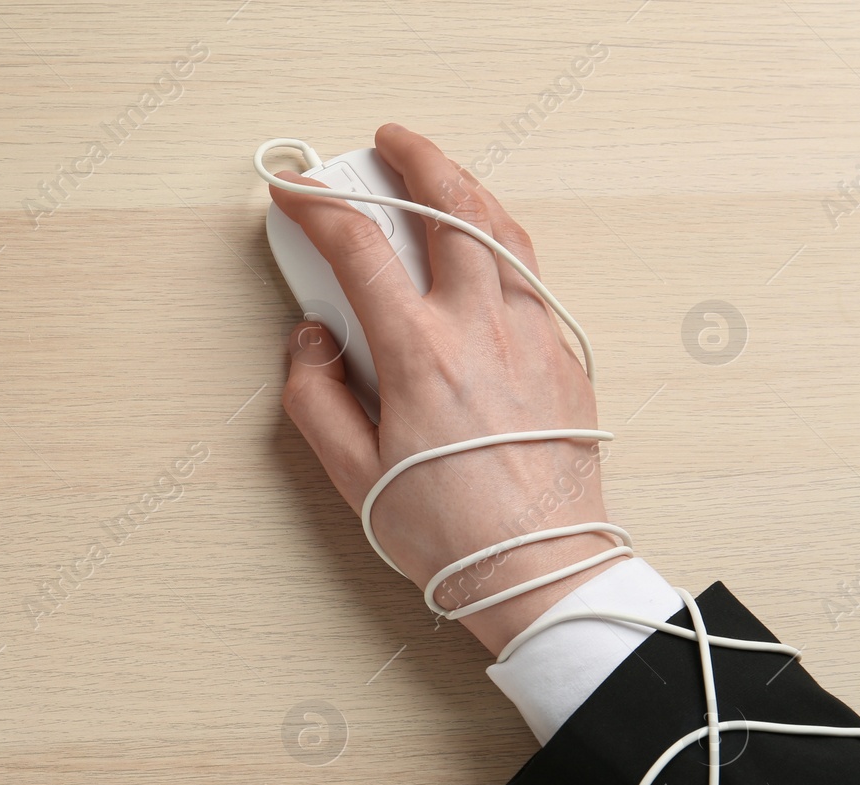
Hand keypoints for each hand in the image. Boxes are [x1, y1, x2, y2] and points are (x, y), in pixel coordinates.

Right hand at [272, 123, 622, 655]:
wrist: (540, 567)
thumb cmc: (452, 532)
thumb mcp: (351, 473)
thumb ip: (314, 396)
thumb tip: (311, 341)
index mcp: (422, 353)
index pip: (359, 249)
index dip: (318, 207)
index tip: (295, 191)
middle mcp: (483, 329)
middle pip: (449, 210)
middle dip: (414, 161)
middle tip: (388, 142)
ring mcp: (533, 335)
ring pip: (503, 231)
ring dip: (468, 188)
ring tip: (442, 173)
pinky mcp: (564, 355)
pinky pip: (533, 273)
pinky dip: (502, 239)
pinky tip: (488, 245)